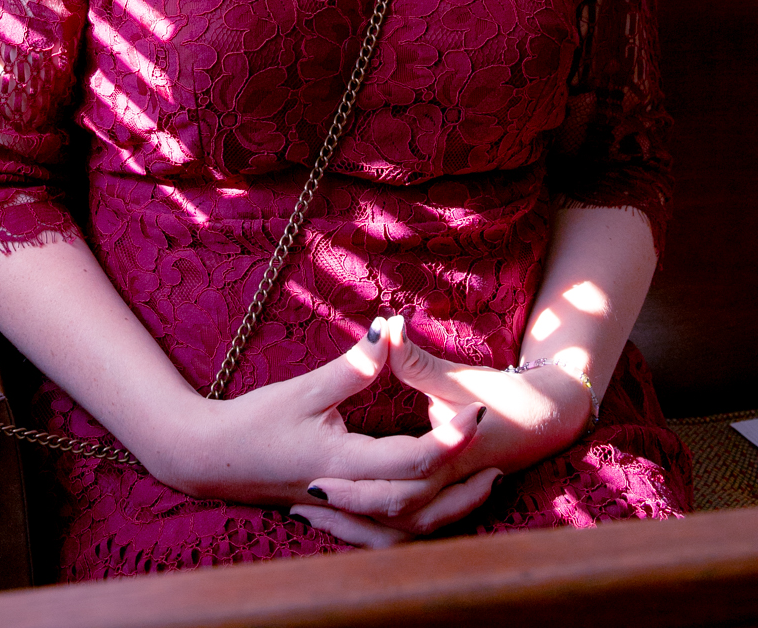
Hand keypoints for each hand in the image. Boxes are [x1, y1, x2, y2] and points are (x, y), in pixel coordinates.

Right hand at [157, 317, 493, 534]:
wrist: (211, 459)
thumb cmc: (254, 421)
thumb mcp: (305, 388)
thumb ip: (353, 366)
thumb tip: (388, 331)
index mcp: (341, 464)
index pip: (410, 460)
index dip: (447, 439)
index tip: (476, 414)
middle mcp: (347, 498)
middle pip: (420, 504)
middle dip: (463, 484)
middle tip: (499, 460)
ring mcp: (341, 515)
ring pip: (408, 530)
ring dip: (450, 512)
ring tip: (484, 490)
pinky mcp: (335, 519)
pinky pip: (387, 537)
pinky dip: (418, 527)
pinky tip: (436, 513)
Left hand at [298, 314, 591, 543]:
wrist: (555, 417)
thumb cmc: (511, 397)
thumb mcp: (458, 377)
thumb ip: (414, 360)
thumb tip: (384, 325)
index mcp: (448, 463)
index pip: (395, 488)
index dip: (354, 489)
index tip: (314, 480)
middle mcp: (450, 490)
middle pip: (393, 519)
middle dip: (347, 516)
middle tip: (301, 502)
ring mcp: (453, 500)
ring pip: (402, 532)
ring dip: (359, 529)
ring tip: (312, 515)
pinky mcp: (452, 499)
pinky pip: (411, 527)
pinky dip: (379, 526)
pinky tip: (348, 514)